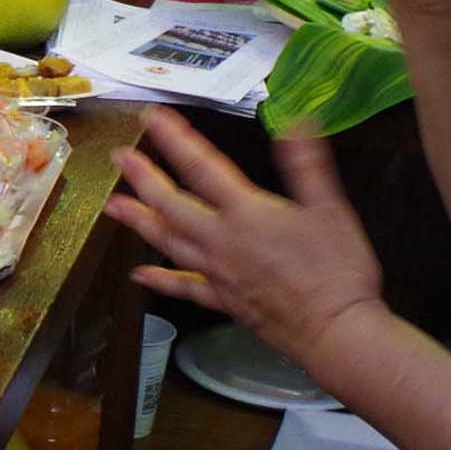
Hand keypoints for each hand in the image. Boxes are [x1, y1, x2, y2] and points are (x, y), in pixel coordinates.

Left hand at [107, 109, 385, 371]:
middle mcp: (222, 240)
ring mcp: (218, 272)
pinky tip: (139, 276)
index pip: (202, 167)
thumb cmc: (337, 269)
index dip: (175, 139)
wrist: (334, 332)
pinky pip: (185, 287)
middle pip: (172, 204)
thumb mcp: (330, 208)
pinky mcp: (223, 301)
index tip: (153, 117)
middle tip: (119, 157)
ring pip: (169, 243)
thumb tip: (296, 121)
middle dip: (144, 177)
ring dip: (140, 222)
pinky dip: (160, 281)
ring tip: (113, 206)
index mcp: (246, 212)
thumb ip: (308, 165)